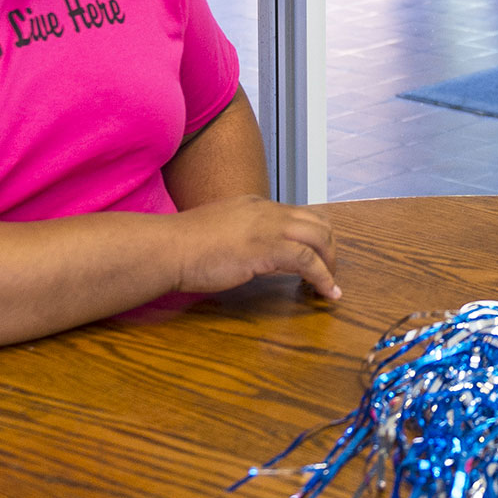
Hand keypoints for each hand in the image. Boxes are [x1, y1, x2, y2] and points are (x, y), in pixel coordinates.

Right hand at [168, 196, 339, 300]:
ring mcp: (268, 227)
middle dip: (329, 249)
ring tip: (329, 286)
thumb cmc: (183, 246)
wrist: (168, 248)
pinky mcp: (267, 248)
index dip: (313, 237)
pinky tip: (326, 292)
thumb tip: (254, 256)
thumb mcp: (219, 232)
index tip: (316, 259)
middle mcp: (267, 211)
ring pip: (319, 237)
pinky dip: (323, 277)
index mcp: (255, 205)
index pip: (299, 214)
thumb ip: (241, 237)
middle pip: (317, 222)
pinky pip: (308, 260)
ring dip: (330, 263)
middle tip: (327, 274)